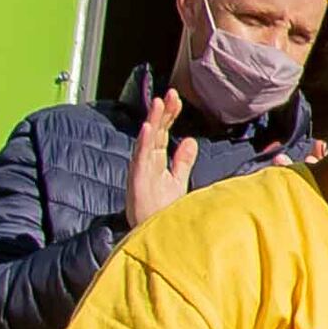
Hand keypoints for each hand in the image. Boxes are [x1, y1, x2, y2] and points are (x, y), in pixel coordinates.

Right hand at [126, 88, 193, 227]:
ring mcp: (141, 171)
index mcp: (156, 161)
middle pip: (154, 132)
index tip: (178, 99)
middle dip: (163, 113)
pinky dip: (143, 143)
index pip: (162, 132)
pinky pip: (140, 159)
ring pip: (146, 141)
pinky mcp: (137, 182)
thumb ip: (182, 161)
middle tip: (171, 94)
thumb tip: (190, 140)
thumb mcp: (177, 181)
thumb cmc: (162, 210)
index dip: (170, 115)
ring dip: (152, 122)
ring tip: (159, 104)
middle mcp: (146, 163)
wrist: (156, 235)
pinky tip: (147, 128)